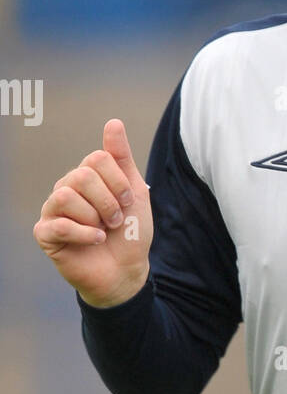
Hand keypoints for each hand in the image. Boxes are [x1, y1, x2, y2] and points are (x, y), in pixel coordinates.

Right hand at [33, 119, 152, 307]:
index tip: (128, 201)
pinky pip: (59, 224)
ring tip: (103, 230)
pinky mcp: (45, 233)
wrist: (126, 271)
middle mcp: (66, 188)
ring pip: (64, 195)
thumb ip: (122, 158)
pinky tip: (95, 241)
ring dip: (95, 217)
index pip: (97, 158)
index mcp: (86, 176)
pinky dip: (85, 233)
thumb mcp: (134, 192)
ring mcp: (52, 210)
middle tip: (115, 220)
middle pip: (81, 175)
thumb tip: (113, 122)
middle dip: (108, 202)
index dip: (118, 182)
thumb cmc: (130, 232)